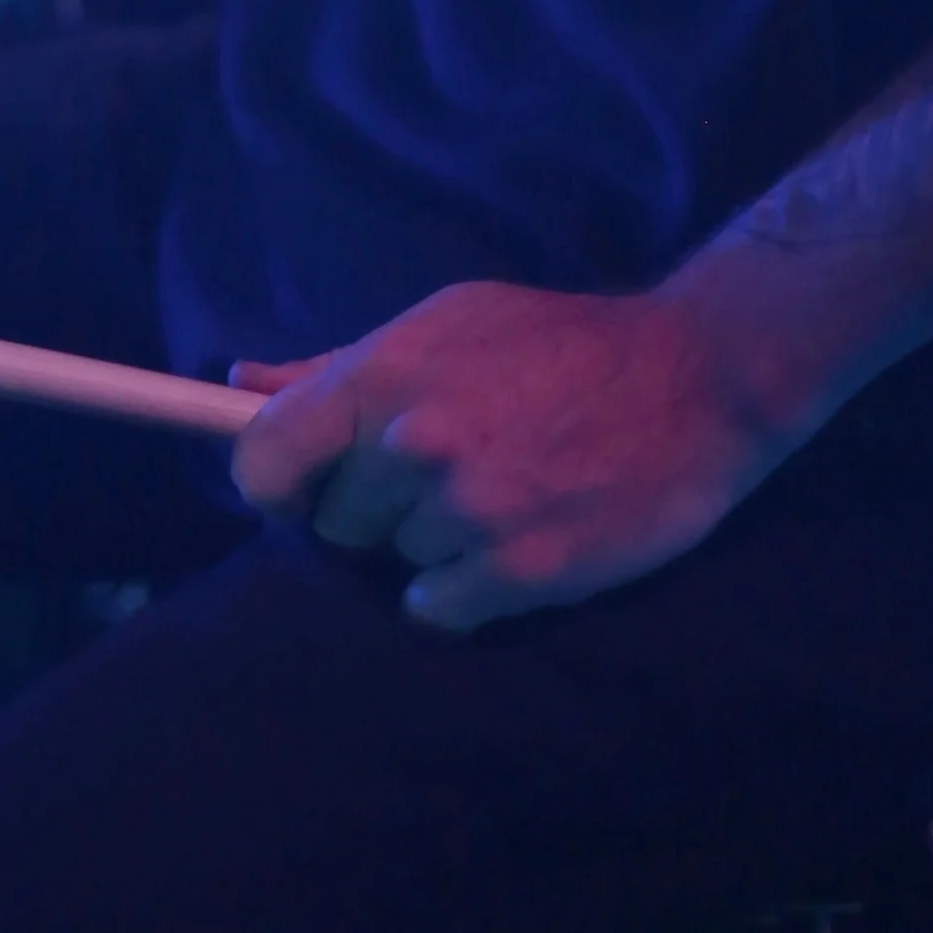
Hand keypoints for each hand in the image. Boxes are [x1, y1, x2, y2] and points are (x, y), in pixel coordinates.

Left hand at [229, 279, 801, 631]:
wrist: (695, 378)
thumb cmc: (557, 344)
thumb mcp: (445, 324)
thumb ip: (336, 367)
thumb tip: (238, 381)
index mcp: (388, 373)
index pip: (262, 460)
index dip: (273, 482)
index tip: (298, 488)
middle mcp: (418, 443)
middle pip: (335, 520)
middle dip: (378, 503)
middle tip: (448, 469)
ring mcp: (471, 511)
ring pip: (397, 560)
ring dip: (436, 541)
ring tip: (502, 492)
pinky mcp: (524, 570)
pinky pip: (438, 608)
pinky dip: (467, 589)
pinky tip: (516, 541)